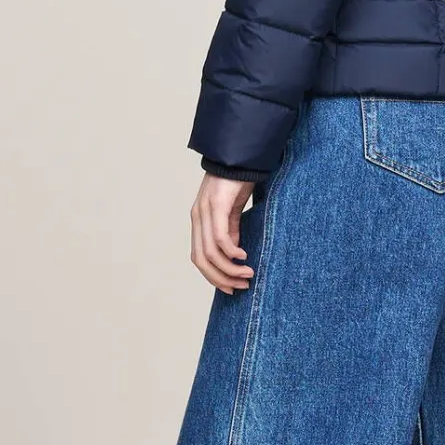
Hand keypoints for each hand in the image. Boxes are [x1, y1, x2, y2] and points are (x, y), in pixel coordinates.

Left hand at [190, 172, 256, 292]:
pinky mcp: (216, 205)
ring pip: (210, 252)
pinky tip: (243, 256)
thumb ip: (230, 231)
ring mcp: (205, 211)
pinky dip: (230, 252)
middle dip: (220, 278)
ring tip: (247, 274)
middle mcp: (198, 218)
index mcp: (199, 221)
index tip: (231, 288)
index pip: (199, 258)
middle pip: (201, 260)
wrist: (239, 155)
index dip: (213, 277)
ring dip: (229, 269)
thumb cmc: (237, 182)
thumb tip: (232, 253)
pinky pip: (219, 237)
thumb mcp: (232, 211)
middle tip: (241, 286)